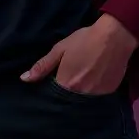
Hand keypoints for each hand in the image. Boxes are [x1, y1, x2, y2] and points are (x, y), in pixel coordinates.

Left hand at [20, 14, 138, 95]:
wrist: (114, 36)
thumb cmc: (84, 40)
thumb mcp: (60, 49)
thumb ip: (42, 66)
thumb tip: (24, 79)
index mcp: (66, 84)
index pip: (53, 96)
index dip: (51, 92)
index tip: (50, 88)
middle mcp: (81, 94)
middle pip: (68, 101)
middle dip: (65, 96)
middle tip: (66, 86)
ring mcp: (97, 96)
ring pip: (83, 101)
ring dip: (79, 96)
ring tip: (80, 86)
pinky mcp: (110, 93)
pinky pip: (97, 99)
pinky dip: (93, 93)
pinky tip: (94, 83)